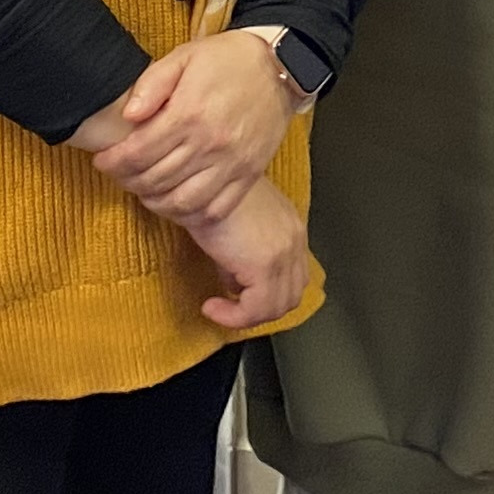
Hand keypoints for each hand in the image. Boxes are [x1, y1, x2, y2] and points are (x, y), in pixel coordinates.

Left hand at [92, 27, 295, 220]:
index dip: (113, 162)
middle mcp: (211, 143)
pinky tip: (177, 200)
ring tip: (144, 189)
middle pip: (155, 180)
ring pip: (182, 202)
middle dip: (128, 181)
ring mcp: (233, 163)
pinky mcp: (249, 175)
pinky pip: (215, 209)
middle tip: (119, 174)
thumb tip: (128, 115)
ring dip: (155, 202)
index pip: (138, 152)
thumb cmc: (228, 59)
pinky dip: (191, 213)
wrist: (281, 65)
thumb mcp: (184, 56)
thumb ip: (152, 84)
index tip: (102, 160)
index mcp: (190, 113)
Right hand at [189, 178, 313, 331]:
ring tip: (219, 307)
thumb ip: (241, 252)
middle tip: (229, 307)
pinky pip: (256, 309)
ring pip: (277, 306)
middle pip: (290, 295)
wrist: (199, 177)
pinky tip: (212, 306)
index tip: (236, 295)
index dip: (267, 295)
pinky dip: (234, 316)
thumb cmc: (207, 191)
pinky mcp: (265, 264)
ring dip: (246, 315)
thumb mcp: (233, 223)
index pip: (294, 277)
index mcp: (290, 226)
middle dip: (259, 309)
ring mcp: (283, 252)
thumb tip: (233, 280)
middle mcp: (294, 238)